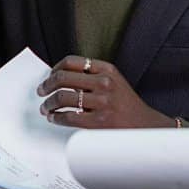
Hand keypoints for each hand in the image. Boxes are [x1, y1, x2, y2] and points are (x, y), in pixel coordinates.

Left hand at [37, 55, 172, 128]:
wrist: (147, 127)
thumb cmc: (127, 106)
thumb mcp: (114, 82)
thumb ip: (92, 77)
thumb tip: (60, 78)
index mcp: (107, 70)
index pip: (72, 62)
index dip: (55, 69)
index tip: (49, 76)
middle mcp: (105, 83)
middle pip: (62, 78)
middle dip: (46, 85)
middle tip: (41, 91)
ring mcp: (102, 102)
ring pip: (62, 97)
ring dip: (48, 104)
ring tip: (46, 108)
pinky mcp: (99, 122)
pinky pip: (68, 117)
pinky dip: (56, 117)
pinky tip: (55, 118)